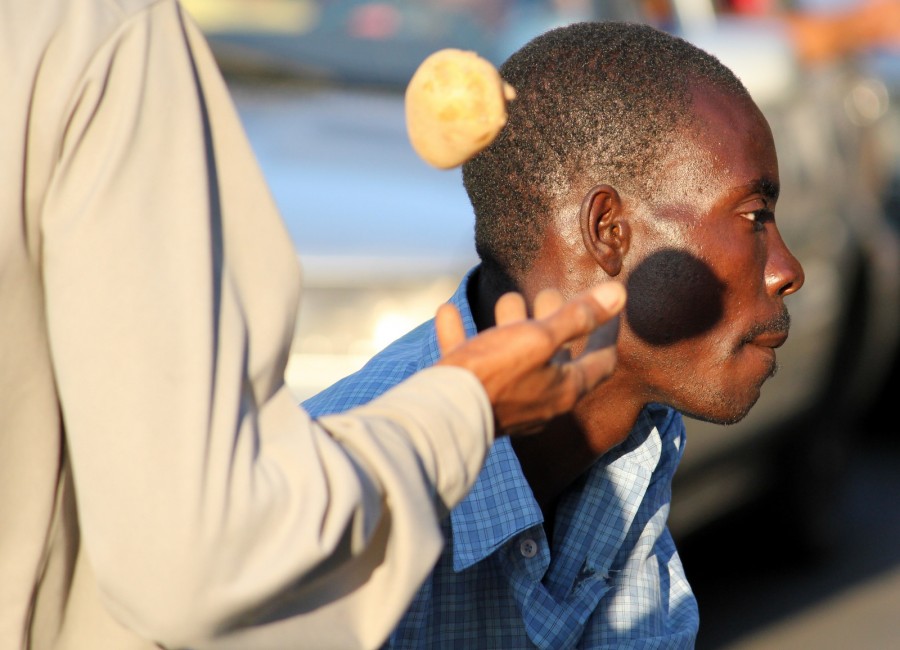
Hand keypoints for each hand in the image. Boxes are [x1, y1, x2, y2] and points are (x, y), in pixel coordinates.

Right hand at [435, 282, 625, 435]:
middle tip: (550, 293)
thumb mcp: (539, 337)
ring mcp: (505, 400)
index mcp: (564, 388)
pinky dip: (463, 337)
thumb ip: (577, 316)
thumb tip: (619, 293)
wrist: (441, 414)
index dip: (608, 331)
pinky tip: (448, 313)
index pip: (601, 360)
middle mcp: (540, 398)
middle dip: (554, 320)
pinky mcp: (472, 397)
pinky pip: (472, 362)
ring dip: (510, 325)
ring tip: (507, 299)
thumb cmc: (495, 374)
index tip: (611, 307)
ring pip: (513, 356)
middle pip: (555, 355)